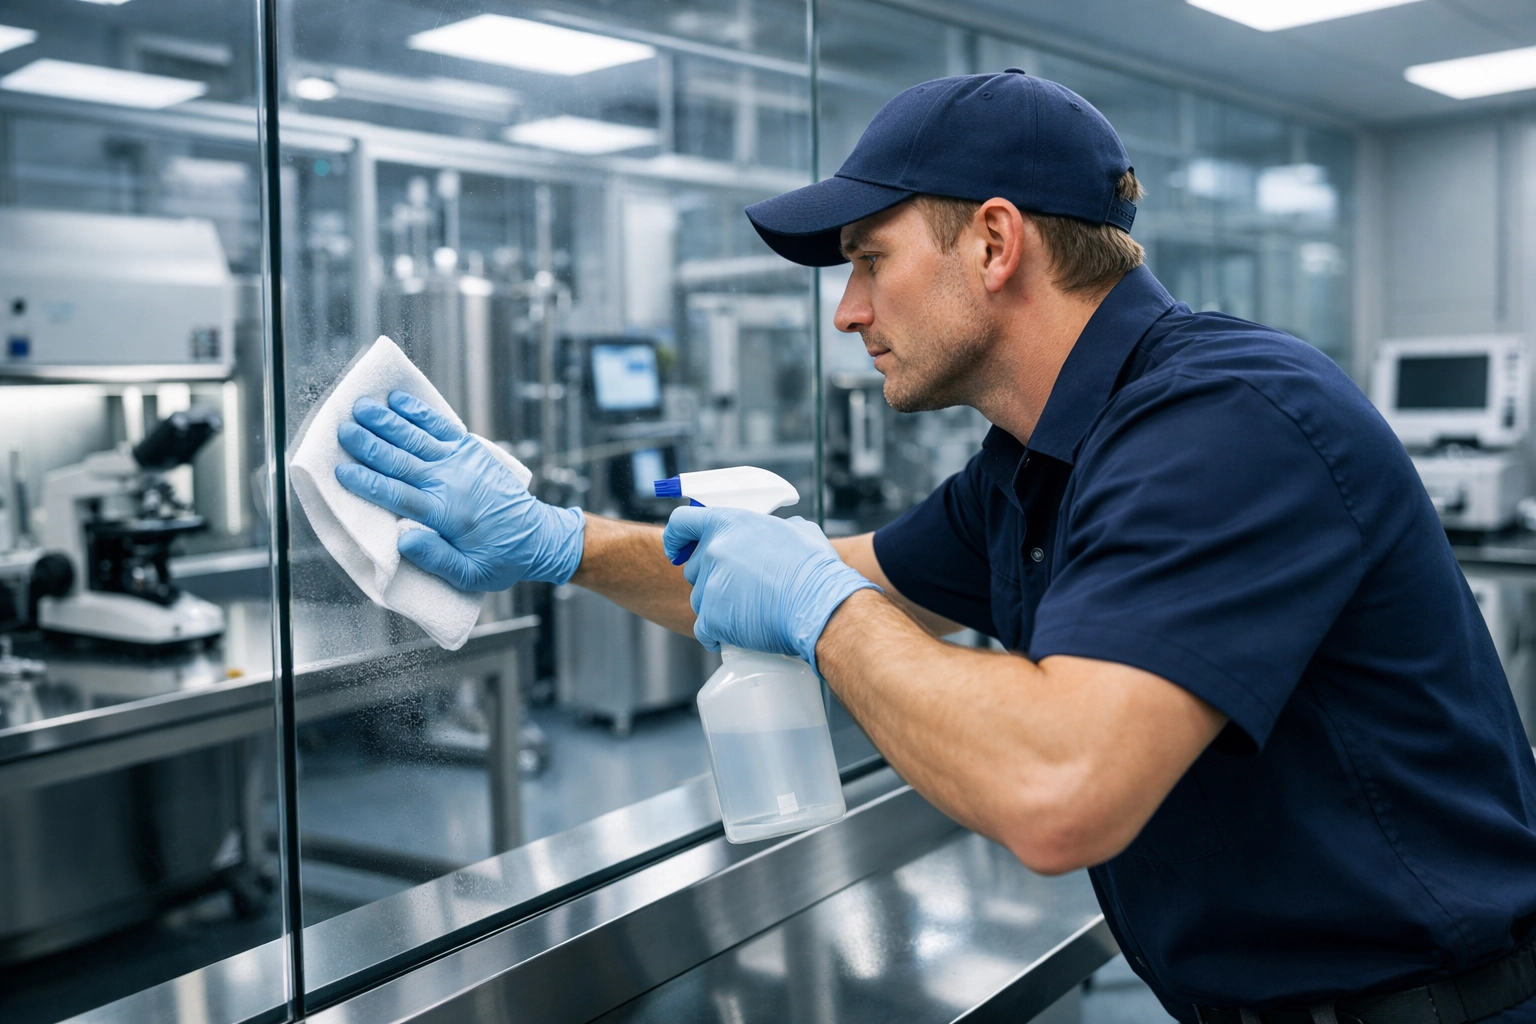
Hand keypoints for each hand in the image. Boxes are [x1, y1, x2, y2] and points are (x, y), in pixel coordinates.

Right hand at [335, 390, 583, 590]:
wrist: (540, 537)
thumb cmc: (501, 559)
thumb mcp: (470, 575)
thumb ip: (436, 558)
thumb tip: (402, 539)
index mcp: (445, 513)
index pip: (397, 494)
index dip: (367, 482)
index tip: (341, 470)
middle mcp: (451, 482)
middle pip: (401, 460)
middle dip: (369, 444)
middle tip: (341, 430)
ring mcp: (462, 462)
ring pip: (416, 438)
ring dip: (387, 421)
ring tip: (361, 407)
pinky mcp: (471, 451)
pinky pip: (441, 427)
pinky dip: (419, 413)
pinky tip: (399, 400)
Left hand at [662, 507, 878, 671]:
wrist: (819, 605)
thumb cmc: (814, 567)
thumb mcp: (798, 530)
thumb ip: (774, 528)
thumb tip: (778, 533)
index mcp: (729, 524)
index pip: (682, 522)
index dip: (676, 538)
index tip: (677, 551)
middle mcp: (713, 552)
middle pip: (694, 569)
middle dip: (712, 579)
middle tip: (740, 589)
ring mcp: (710, 586)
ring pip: (700, 600)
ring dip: (717, 607)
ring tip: (749, 612)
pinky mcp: (712, 618)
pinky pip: (704, 629)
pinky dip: (717, 634)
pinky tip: (736, 634)